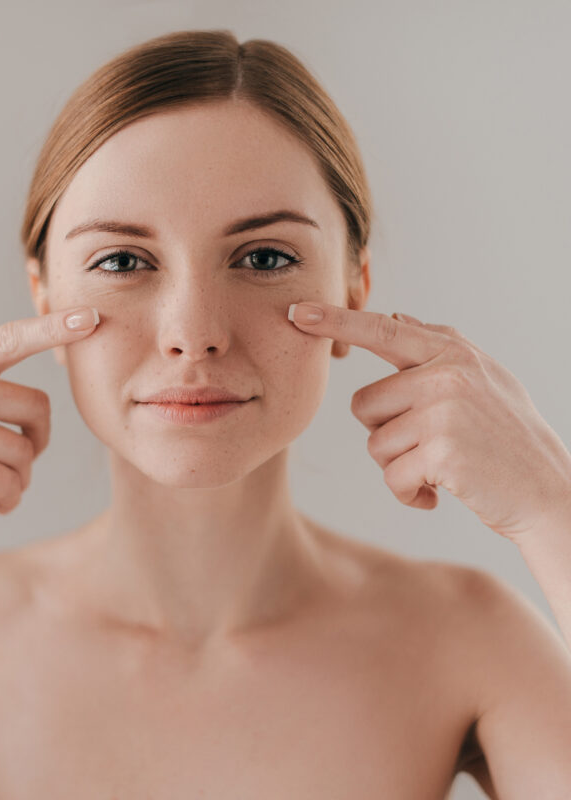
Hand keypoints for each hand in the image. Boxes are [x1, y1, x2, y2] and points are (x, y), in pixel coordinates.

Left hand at [288, 302, 570, 543]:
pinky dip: (409, 494)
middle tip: (429, 445)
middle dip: (385, 433)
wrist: (550, 492)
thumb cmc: (508, 438)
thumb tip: (393, 318)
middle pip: (364, 405)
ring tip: (442, 467)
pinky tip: (440, 492)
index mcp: (452, 352)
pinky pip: (392, 478)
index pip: (381, 331)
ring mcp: (444, 411)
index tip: (296, 312)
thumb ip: (435, 348)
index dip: (335, 321)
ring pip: (374, 445)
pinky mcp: (441, 452)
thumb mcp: (483, 379)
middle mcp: (446, 374)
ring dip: (399, 466)